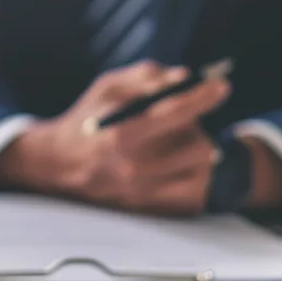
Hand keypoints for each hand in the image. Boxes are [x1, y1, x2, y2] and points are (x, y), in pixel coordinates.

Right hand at [0, 61, 229, 213]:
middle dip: (197, 126)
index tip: (222, 86)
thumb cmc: (86, 119)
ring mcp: (143, 190)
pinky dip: (193, 171)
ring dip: (197, 148)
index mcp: (123, 133)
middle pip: (197, 144)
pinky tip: (178, 160)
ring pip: (199, 167)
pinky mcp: (148, 205)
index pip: (176, 112)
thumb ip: (146, 77)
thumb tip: (185, 76)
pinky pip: (193, 189)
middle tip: (183, 119)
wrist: (58, 163)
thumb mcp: (108, 87)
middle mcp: (135, 166)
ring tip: (177, 140)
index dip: (203, 97)